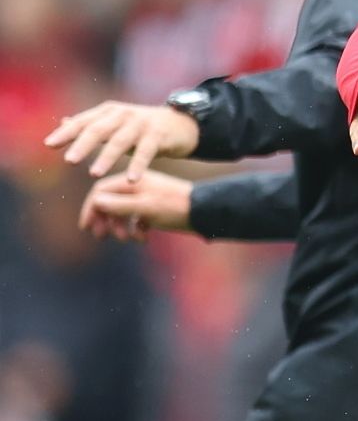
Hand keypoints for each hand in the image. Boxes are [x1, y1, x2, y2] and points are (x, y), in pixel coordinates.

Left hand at [44, 101, 199, 180]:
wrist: (179, 124)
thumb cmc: (140, 128)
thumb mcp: (115, 124)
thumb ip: (91, 125)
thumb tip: (63, 123)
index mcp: (108, 112)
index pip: (83, 122)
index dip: (66, 133)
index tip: (49, 145)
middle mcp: (123, 115)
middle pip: (99, 129)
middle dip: (83, 145)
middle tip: (70, 161)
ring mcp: (141, 123)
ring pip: (120, 141)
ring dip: (107, 157)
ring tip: (94, 173)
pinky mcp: (158, 134)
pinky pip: (146, 151)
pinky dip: (138, 165)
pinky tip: (132, 179)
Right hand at [78, 171, 192, 241]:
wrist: (205, 212)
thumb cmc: (175, 207)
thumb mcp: (145, 207)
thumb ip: (120, 205)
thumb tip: (96, 202)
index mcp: (133, 181)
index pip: (101, 191)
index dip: (91, 209)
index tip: (87, 228)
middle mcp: (138, 187)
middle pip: (109, 203)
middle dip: (104, 220)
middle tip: (102, 236)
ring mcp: (146, 198)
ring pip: (122, 213)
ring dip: (120, 228)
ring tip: (127, 239)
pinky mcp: (154, 210)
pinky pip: (136, 220)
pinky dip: (136, 230)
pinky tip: (143, 238)